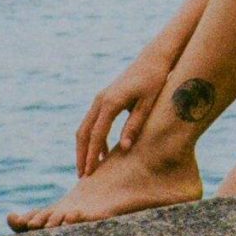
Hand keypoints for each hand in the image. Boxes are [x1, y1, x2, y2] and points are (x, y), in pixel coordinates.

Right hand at [75, 51, 169, 175]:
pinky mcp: (105, 99)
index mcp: (110, 102)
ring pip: (85, 128)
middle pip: (83, 132)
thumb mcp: (148, 104)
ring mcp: (100, 99)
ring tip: (89, 169)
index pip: (96, 134)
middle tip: (82, 177)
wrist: (153, 59)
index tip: (89, 173)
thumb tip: (124, 149)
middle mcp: (100, 100)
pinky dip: (94, 139)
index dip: (91, 155)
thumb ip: (135, 125)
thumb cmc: (155, 80)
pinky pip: (94, 122)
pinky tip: (102, 153)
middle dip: (81, 155)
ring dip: (85, 148)